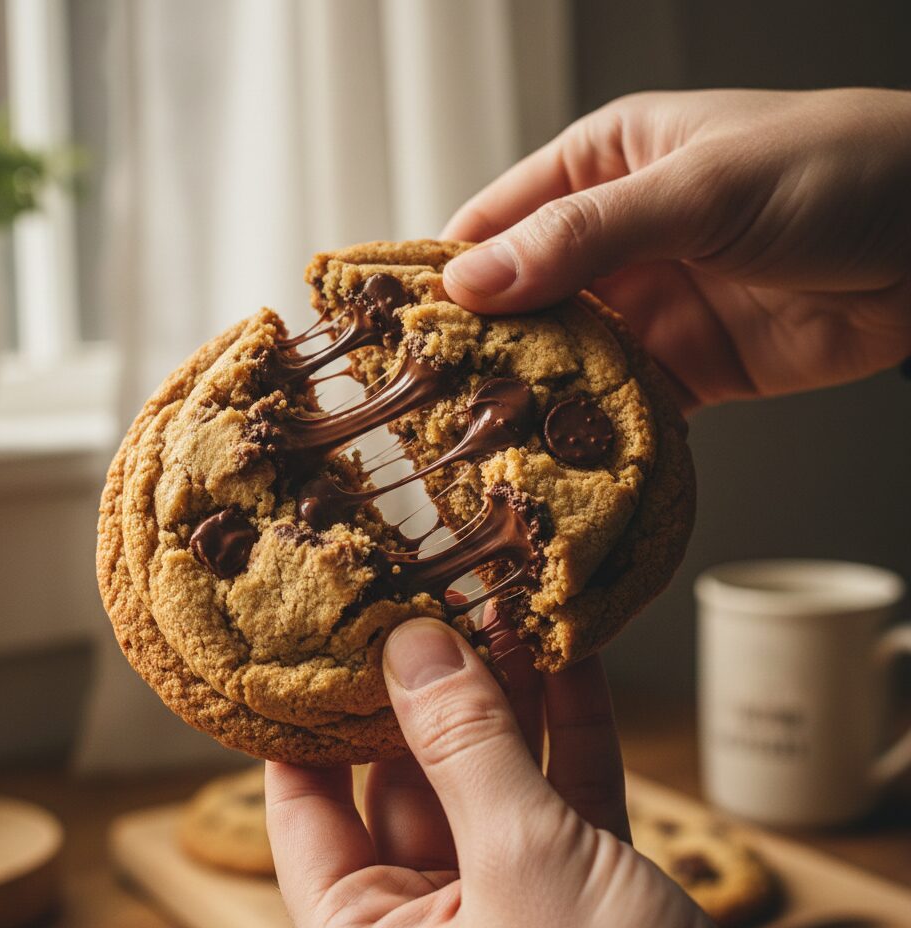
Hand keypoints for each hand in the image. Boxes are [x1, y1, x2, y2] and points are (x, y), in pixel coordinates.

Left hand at [265, 618, 740, 927]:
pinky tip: (567, 653)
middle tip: (435, 600)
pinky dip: (565, 726)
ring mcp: (499, 906)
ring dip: (504, 696)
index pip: (305, 810)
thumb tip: (410, 644)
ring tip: (503, 606)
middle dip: (431, 690)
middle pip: (406, 780)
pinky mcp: (572, 891)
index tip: (323, 636)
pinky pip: (555, 790)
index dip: (311, 719)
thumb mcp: (521, 860)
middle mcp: (421, 927)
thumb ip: (463, 743)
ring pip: (486, 777)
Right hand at [441, 88, 910, 410]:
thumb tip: (470, 280)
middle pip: (520, 299)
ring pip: (563, 358)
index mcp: (603, 166)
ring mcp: (648, 306)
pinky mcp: (684, 368)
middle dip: (481, 348)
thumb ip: (581, 238)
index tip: (399, 328)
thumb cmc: (832, 174)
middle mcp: (614, 238)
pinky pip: (619, 403)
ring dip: (531, 396)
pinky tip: (560, 456)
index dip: (445, 272)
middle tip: (432, 403)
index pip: (496, 220)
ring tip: (481, 442)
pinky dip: (593, 430)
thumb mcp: (695, 189)